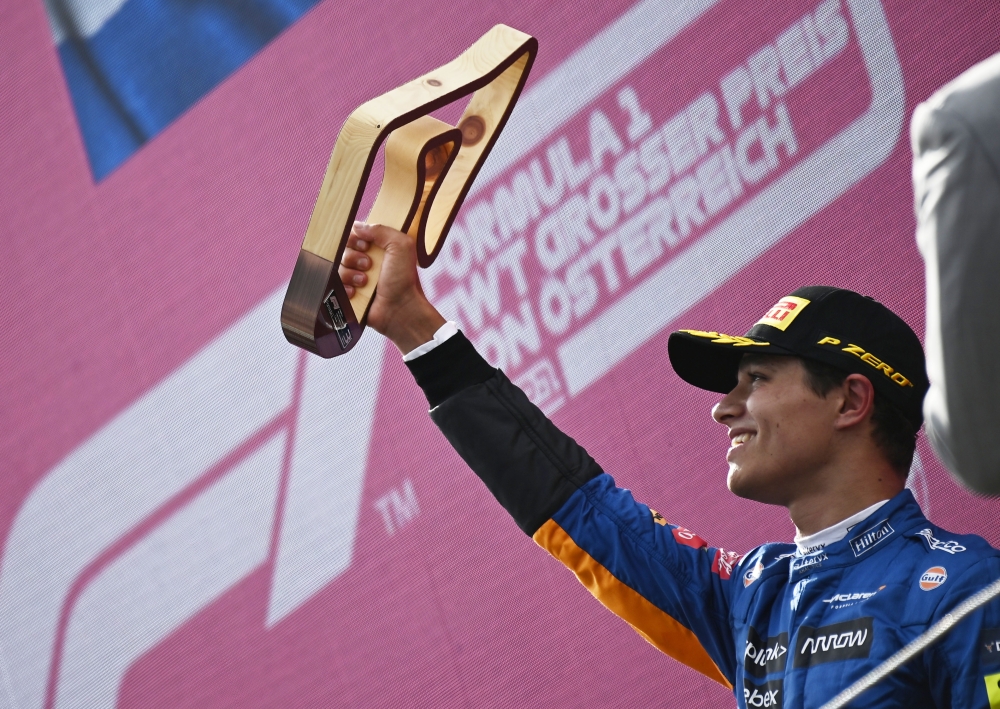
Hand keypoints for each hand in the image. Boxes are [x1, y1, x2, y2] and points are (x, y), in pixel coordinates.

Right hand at [339, 222, 445, 353]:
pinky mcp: (350, 293)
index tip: (365, 245)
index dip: (355, 238)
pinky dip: (345, 287)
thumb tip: (357, 226)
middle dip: (353, 256)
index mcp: (378, 247)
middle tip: (368, 265)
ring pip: (338, 267)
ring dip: (351, 274)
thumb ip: (381, 230)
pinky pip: (335, 284)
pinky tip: (356, 293)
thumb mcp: (401, 246)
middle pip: (343, 249)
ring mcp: (357, 277)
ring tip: (365, 282)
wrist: (401, 310)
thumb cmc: (404, 279)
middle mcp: (366, 260)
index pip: (355, 233)